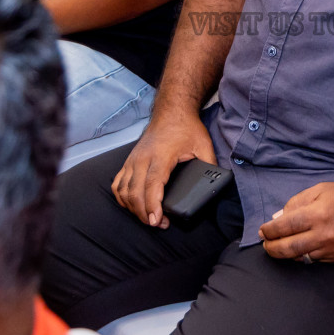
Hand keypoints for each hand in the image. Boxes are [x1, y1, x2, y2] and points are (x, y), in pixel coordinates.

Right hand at [112, 110, 215, 228]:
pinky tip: (131, 205)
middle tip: (159, 224)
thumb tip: (215, 183)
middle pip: (135, 192)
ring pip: (123, 190)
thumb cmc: (186, 127)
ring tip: (148, 217)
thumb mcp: (204, 145)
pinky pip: (118, 183)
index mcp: (161, 155)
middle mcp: (142, 158)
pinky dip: (122, 198)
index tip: (156, 220)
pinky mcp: (129, 161)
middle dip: (144, 213)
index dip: (152, 205)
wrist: (172, 110)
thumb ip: (209, 165)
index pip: (153, 185)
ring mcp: (133, 160)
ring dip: (133, 208)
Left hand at [258, 181, 333, 262]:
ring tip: (279, 248)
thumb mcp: (322, 190)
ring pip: (300, 258)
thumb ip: (297, 202)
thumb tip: (278, 218)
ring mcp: (332, 250)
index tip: (263, 231)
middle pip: (288, 248)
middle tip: (265, 244)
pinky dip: (304, 256)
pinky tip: (300, 250)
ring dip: (286, 254)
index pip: (284, 227)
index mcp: (317, 214)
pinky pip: (315, 261)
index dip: (269, 231)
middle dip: (271, 248)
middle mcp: (323, 235)